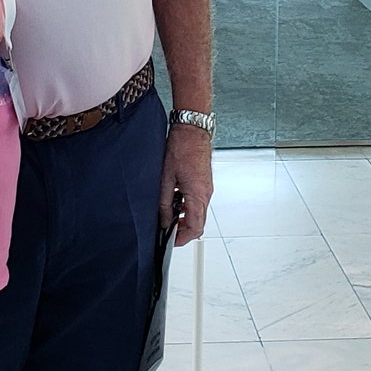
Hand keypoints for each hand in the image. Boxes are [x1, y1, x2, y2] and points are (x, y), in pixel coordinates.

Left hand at [163, 123, 212, 245]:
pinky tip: (174, 196)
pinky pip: (197, 200)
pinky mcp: (204, 182)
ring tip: (167, 209)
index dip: (182, 238)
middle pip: (197, 222)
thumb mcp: (166, 179)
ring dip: (183, 216)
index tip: (171, 241)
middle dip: (182, 228)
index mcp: (198, 195)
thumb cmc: (182, 148)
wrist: (192, 130)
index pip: (195, 228)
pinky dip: (186, 204)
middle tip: (166, 227)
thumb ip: (165, 203)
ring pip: (197, 211)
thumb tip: (164, 220)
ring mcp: (206, 188)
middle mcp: (206, 193)